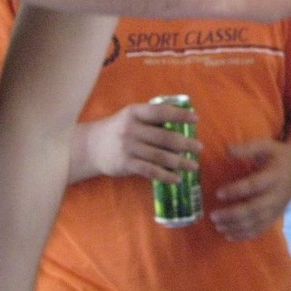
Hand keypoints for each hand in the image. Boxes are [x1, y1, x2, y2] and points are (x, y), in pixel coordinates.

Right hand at [71, 101, 202, 183]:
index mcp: (135, 112)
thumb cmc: (118, 129)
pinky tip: (177, 179)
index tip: (196, 119)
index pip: (161, 112)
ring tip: (194, 165)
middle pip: (164, 137)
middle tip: (199, 148)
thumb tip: (182, 121)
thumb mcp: (132, 116)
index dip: (180, 115)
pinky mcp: (126, 164)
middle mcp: (131, 129)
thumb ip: (152, 118)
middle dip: (185, 143)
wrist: (91, 146)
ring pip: (160, 156)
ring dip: (180, 162)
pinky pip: (150, 171)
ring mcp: (128, 147)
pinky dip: (166, 176)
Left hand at [209, 139, 290, 240]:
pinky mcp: (275, 216)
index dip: (236, 191)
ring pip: (256, 223)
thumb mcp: (266, 146)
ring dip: (236, 227)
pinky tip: (229, 236)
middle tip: (213, 216)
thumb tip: (226, 150)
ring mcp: (277, 208)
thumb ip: (247, 149)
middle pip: (254, 209)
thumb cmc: (279, 156)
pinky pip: (260, 229)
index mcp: (274, 176)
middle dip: (233, 215)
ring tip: (218, 226)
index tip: (218, 193)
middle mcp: (276, 195)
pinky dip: (245, 235)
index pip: (254, 186)